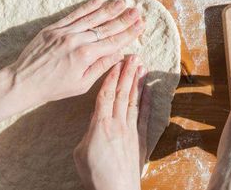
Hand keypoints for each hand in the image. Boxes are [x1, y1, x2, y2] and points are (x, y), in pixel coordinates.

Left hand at [4, 0, 143, 106]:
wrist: (23, 81)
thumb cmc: (53, 88)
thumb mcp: (82, 84)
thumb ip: (101, 67)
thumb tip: (119, 54)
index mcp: (85, 56)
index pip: (113, 41)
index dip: (129, 33)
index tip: (141, 25)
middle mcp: (76, 40)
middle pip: (105, 27)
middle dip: (124, 19)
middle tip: (137, 11)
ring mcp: (64, 32)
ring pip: (91, 17)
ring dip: (109, 9)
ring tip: (123, 2)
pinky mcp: (53, 28)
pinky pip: (74, 15)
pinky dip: (87, 7)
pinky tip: (98, 1)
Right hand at [74, 55, 149, 189]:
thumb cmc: (95, 174)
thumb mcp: (81, 151)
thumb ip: (89, 132)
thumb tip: (95, 124)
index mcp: (100, 124)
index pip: (106, 94)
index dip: (111, 76)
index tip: (115, 61)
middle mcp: (118, 123)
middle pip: (123, 92)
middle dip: (127, 72)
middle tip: (132, 55)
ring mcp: (132, 130)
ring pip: (134, 100)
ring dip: (137, 81)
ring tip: (141, 65)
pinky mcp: (141, 139)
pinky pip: (144, 115)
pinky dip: (147, 100)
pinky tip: (149, 88)